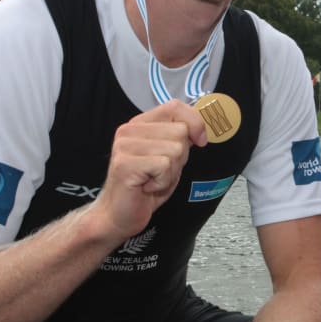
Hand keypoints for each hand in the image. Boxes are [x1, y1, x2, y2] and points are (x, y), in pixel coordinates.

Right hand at [93, 100, 207, 238]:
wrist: (119, 215)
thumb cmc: (146, 186)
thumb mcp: (169, 156)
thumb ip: (180, 138)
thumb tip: (200, 128)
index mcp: (140, 124)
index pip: (175, 106)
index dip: (194, 122)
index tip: (199, 141)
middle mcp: (130, 130)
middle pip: (180, 131)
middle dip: (181, 155)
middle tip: (161, 170)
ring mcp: (125, 145)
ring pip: (175, 149)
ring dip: (171, 171)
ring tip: (154, 179)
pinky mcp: (125, 163)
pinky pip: (164, 165)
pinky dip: (163, 181)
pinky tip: (148, 186)